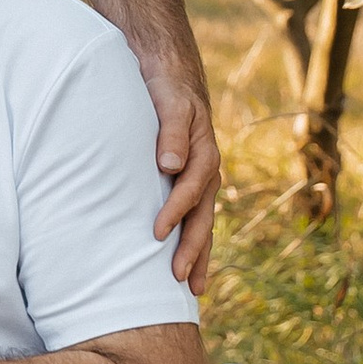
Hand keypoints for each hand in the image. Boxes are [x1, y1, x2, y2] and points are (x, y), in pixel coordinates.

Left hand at [143, 58, 219, 293]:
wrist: (170, 75)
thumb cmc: (165, 89)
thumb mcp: (168, 103)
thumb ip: (169, 132)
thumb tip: (170, 166)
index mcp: (203, 154)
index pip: (189, 191)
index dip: (174, 213)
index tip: (155, 234)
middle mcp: (207, 172)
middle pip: (202, 217)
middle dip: (192, 249)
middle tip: (180, 280)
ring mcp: (201, 180)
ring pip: (203, 223)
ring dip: (198, 254)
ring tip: (193, 288)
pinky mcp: (190, 183)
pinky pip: (195, 217)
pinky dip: (193, 241)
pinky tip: (186, 264)